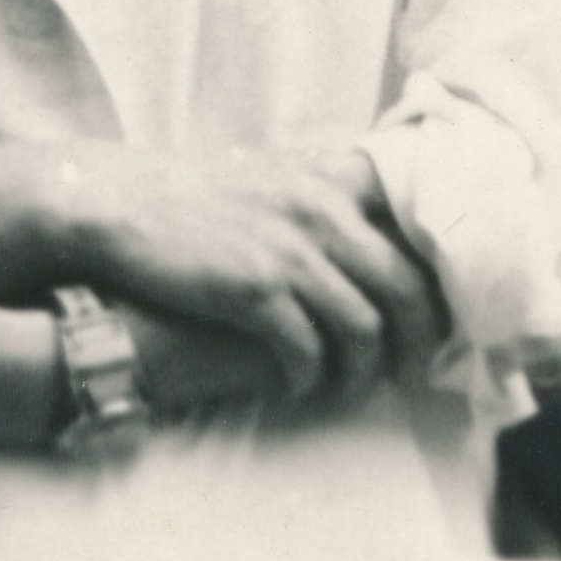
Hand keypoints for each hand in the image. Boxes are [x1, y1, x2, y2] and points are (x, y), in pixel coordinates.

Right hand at [63, 142, 445, 407]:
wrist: (118, 204)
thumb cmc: (193, 196)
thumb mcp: (270, 174)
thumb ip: (323, 194)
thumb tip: (373, 231)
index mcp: (330, 178)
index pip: (418, 226)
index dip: (441, 276)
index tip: (442, 310)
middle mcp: (320, 209)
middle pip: (408, 287)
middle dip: (422, 341)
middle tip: (415, 370)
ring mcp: (288, 250)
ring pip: (365, 329)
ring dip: (363, 371)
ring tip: (347, 385)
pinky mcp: (253, 290)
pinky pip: (308, 351)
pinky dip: (310, 378)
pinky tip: (297, 384)